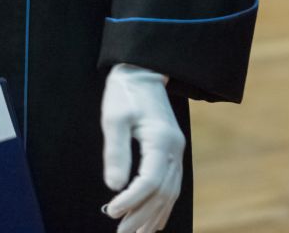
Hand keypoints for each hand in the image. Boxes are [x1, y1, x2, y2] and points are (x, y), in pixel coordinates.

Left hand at [101, 64, 184, 232]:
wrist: (142, 72)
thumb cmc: (125, 92)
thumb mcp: (114, 117)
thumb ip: (115, 151)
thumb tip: (114, 186)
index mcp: (162, 140)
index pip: (149, 181)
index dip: (131, 200)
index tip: (112, 210)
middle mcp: (174, 150)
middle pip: (162, 193)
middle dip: (141, 216)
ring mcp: (177, 152)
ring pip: (170, 194)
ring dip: (152, 216)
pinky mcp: (172, 152)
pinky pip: (172, 186)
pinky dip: (162, 207)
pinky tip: (153, 221)